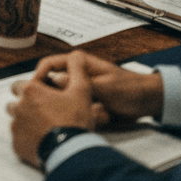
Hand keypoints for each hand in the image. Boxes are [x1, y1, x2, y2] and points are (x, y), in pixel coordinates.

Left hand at [7, 50, 98, 167]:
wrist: (72, 153)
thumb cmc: (75, 121)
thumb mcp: (82, 91)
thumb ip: (77, 69)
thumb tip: (75, 56)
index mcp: (30, 90)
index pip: (22, 83)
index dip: (34, 89)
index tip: (46, 96)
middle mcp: (18, 107)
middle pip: (16, 100)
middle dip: (26, 103)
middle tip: (44, 111)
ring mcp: (16, 127)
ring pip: (17, 120)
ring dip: (26, 121)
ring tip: (44, 126)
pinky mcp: (17, 145)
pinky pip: (19, 138)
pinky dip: (28, 139)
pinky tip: (42, 140)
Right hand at [21, 52, 163, 124]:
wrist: (147, 101)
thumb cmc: (129, 89)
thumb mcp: (104, 87)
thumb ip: (80, 84)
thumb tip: (54, 82)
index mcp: (79, 61)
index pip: (48, 64)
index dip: (38, 77)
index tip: (33, 91)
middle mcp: (77, 72)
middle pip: (52, 81)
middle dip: (49, 95)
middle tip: (45, 108)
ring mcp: (81, 86)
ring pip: (61, 96)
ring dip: (62, 106)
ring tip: (62, 116)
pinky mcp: (86, 99)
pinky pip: (72, 105)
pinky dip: (72, 112)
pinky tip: (76, 120)